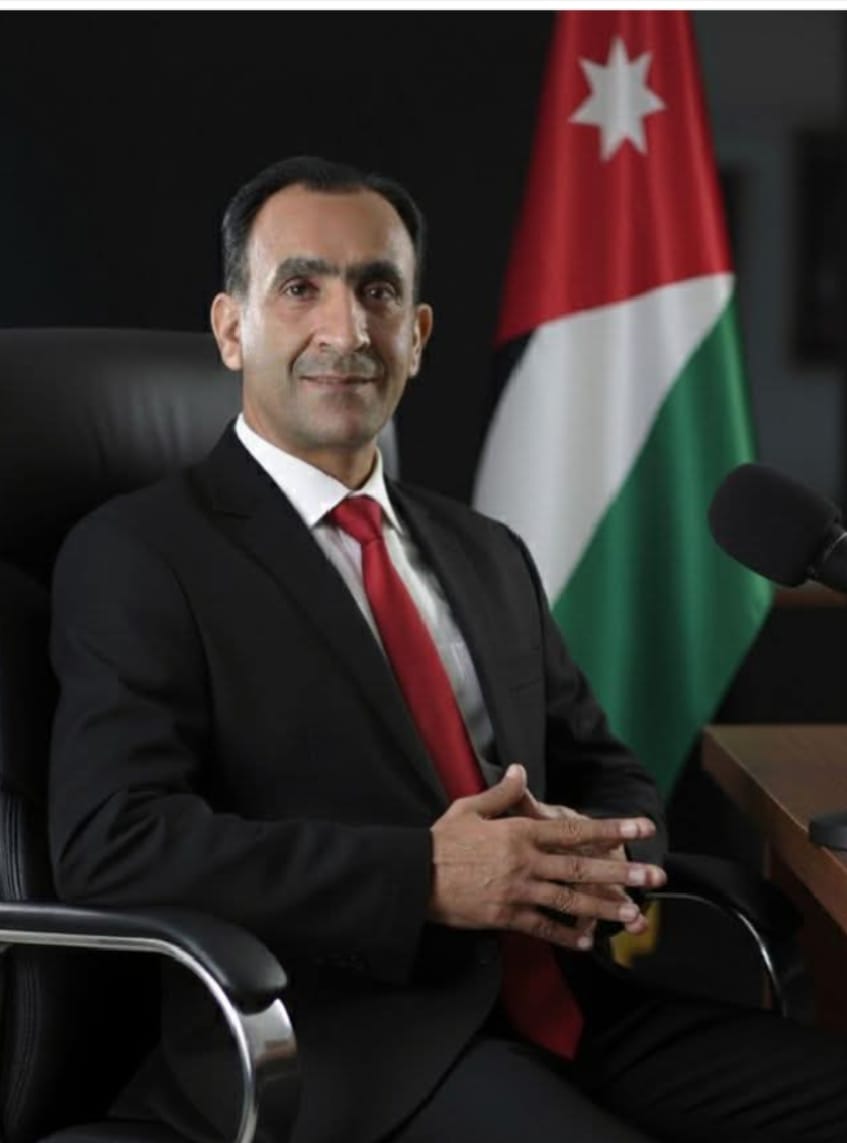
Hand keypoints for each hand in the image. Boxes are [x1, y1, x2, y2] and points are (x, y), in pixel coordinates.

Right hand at [428, 765, 665, 951]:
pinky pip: (544, 927)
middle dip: (621, 872)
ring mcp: (519, 891)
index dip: (611, 827)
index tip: (641, 826)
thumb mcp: (470, 808)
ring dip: (604, 906)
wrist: (414, 877)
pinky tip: (587, 941)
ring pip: (570, 899)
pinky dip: (566, 935)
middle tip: (653, 877)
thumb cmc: (441, 841)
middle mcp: (526, 861)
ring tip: (633, 913)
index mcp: (520, 831)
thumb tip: (521, 770)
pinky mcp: (507, 916)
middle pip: (582, 866)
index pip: (574, 829)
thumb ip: (502, 793)